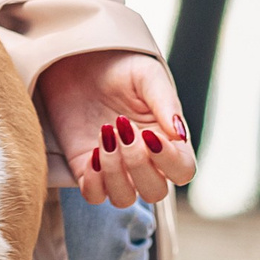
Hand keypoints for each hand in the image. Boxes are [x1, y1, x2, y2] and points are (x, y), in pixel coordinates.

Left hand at [36, 50, 195, 207]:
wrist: (76, 60)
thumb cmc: (118, 67)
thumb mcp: (146, 76)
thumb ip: (165, 103)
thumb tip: (180, 135)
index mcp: (168, 140)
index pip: (183, 171)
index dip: (170, 161)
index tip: (148, 134)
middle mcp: (145, 160)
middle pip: (155, 191)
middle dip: (138, 164)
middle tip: (122, 128)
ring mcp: (115, 167)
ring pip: (124, 198)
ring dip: (114, 173)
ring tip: (105, 135)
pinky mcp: (86, 168)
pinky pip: (94, 195)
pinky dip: (94, 183)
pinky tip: (92, 153)